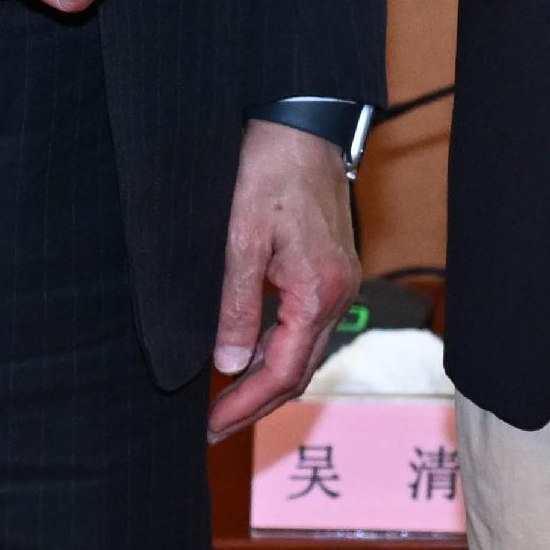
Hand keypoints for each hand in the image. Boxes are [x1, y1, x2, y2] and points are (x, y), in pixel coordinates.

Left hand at [208, 119, 359, 440]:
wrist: (302, 121)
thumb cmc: (269, 169)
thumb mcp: (240, 237)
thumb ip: (235, 305)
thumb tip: (228, 365)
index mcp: (318, 292)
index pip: (283, 372)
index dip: (246, 406)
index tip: (211, 427)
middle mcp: (338, 293)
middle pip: (300, 371)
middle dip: (257, 404)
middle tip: (214, 427)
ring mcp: (339, 281)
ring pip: (304, 350)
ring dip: (267, 379)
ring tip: (224, 400)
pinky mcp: (331, 268)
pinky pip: (306, 325)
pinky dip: (277, 348)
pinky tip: (247, 353)